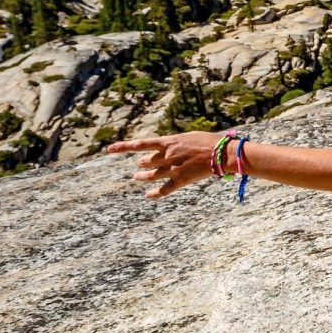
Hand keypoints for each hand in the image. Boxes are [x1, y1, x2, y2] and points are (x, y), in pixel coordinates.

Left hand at [103, 131, 226, 198]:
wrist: (222, 154)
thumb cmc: (208, 142)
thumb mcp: (187, 137)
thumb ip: (172, 143)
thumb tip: (162, 148)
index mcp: (169, 142)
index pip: (140, 144)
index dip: (123, 147)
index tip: (109, 149)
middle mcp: (167, 156)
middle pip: (146, 162)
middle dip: (142, 164)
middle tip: (140, 166)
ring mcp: (173, 169)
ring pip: (151, 176)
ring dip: (143, 177)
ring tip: (137, 177)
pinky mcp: (181, 181)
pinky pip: (163, 190)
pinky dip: (154, 194)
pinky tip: (148, 195)